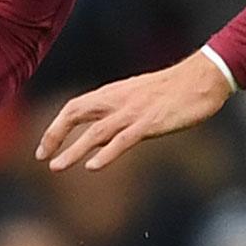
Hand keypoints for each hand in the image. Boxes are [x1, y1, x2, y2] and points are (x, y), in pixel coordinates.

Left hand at [36, 52, 232, 171]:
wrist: (203, 77)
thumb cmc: (175, 90)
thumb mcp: (140, 99)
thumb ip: (119, 115)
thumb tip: (100, 138)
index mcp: (113, 94)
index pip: (75, 107)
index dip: (56, 127)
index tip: (43, 147)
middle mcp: (117, 100)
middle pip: (76, 113)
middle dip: (55, 135)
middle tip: (42, 158)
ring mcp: (133, 111)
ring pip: (95, 131)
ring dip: (73, 150)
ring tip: (56, 168)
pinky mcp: (150, 122)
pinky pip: (123, 139)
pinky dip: (107, 153)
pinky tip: (93, 166)